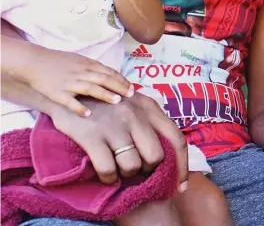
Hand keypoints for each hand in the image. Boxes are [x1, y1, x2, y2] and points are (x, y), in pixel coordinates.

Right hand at [14, 45, 132, 116]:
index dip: (122, 80)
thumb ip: (94, 68)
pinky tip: (88, 113)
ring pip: (90, 88)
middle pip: (104, 79)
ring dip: (104, 94)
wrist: (34, 62)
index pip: (109, 72)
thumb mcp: (79, 60)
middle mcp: (80, 73)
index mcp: (87, 64)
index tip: (132, 87)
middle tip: (131, 95)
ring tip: (117, 101)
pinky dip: (79, 107)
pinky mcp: (57, 93)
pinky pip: (69, 101)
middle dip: (119, 86)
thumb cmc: (58, 62)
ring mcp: (69, 83)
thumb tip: (111, 75)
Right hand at [49, 94, 188, 189]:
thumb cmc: (105, 102)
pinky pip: (108, 169)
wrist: (69, 89)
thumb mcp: (133, 104)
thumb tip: (166, 154)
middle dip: (147, 169)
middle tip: (136, 169)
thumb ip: (149, 122)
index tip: (181, 186)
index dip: (182, 166)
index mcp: (150, 108)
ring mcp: (114, 125)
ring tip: (118, 167)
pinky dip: (109, 178)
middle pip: (156, 157)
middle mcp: (135, 115)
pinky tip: (106, 175)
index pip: (177, 139)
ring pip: (132, 165)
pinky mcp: (91, 135)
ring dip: (126, 174)